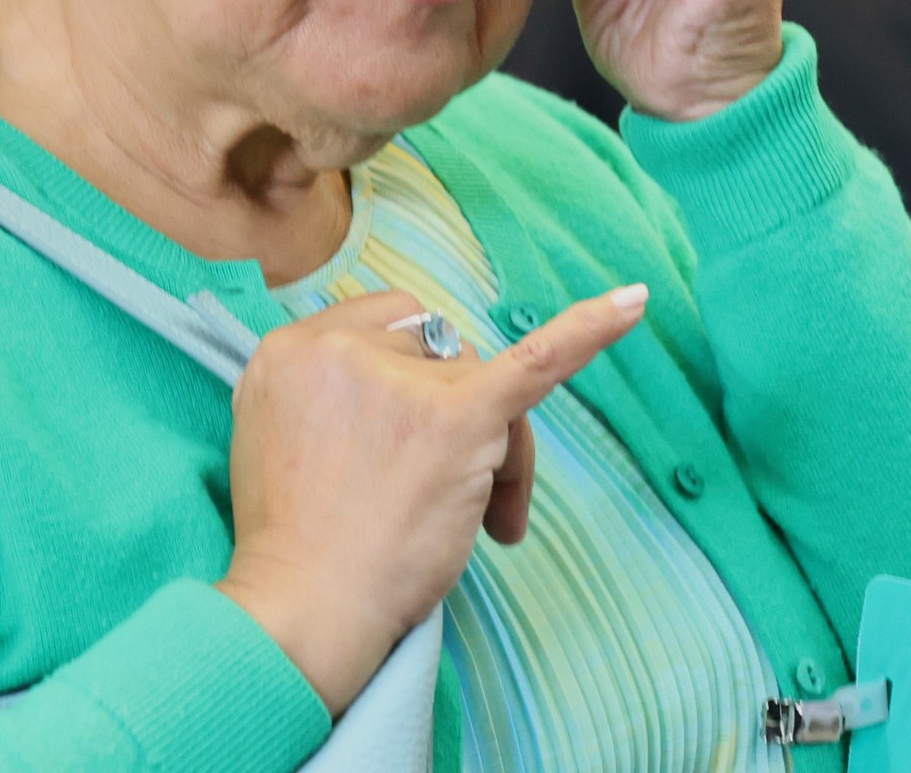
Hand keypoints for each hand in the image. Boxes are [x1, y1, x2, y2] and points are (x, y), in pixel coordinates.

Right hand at [215, 285, 648, 715]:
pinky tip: (633, 302)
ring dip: (496, 450)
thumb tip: (406, 390)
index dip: (408, 382)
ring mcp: (404, 380)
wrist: (305, 607)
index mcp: (292, 349)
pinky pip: (537, 360)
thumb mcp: (277, 436)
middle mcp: (342, 349)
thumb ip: (330, 395)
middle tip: (454, 496)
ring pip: (484, 380)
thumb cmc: (298, 545)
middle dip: (457, 411)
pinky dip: (590, 329)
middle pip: (440, 351)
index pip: (385, 329)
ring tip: (485, 525)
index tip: (398, 444)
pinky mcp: (460, 416)